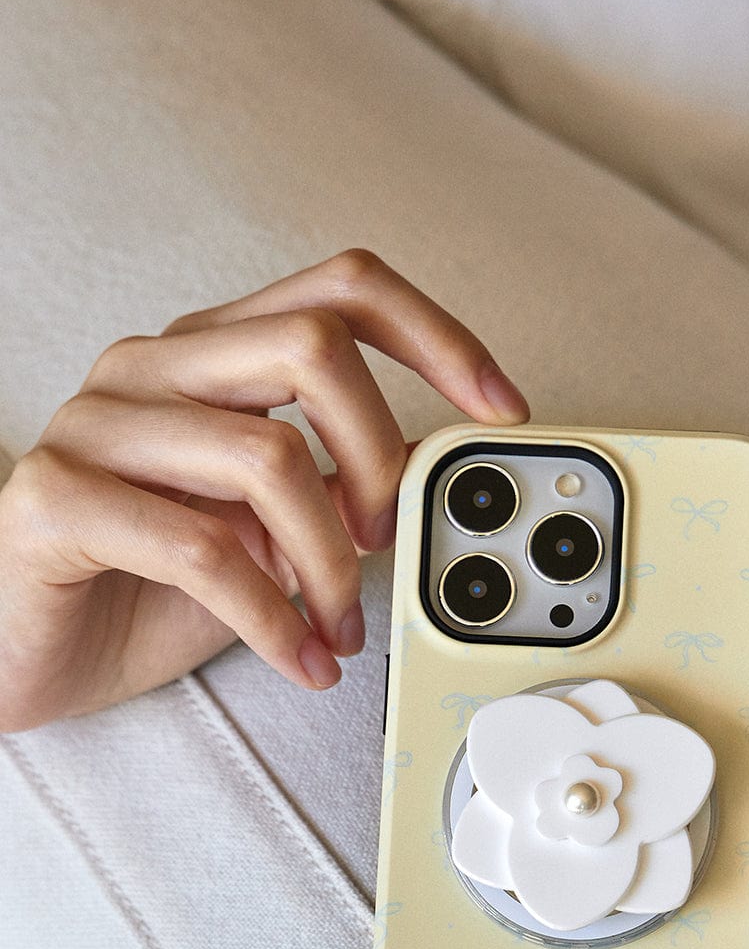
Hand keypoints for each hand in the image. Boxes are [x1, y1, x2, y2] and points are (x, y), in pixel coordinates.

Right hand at [0, 248, 529, 731]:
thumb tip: (429, 493)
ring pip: (268, 454)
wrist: (24, 648)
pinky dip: (273, 619)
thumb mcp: (269, 532)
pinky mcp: (56, 499)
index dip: (438, 336)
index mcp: (211, 355)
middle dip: (383, 459)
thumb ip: (336, 494)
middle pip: (314, 346)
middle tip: (384, 542)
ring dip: (332, 565)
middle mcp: (153, 368)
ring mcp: (97, 424)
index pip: (341, 290)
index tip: (500, 408)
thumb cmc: (148, 586)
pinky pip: (199, 550)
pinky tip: (299, 659)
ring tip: (337, 628)